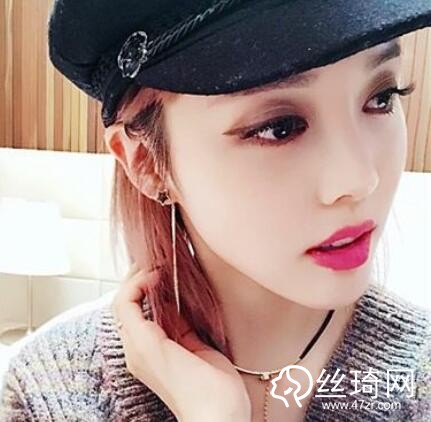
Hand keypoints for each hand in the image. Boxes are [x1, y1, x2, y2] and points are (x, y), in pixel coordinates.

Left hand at [112, 264, 250, 421]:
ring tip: (168, 266)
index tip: (154, 269)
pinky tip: (183, 286)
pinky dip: (175, 297)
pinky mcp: (188, 342)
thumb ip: (138, 320)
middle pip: (136, 301)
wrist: (220, 413)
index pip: (123, 303)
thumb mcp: (152, 351)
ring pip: (156, 305)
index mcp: (135, 345)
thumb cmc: (189, 388)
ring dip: (158, 284)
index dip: (134, 281)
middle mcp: (146, 342)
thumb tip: (144, 287)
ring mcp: (167, 342)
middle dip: (141, 278)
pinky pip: (175, 314)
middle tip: (156, 259)